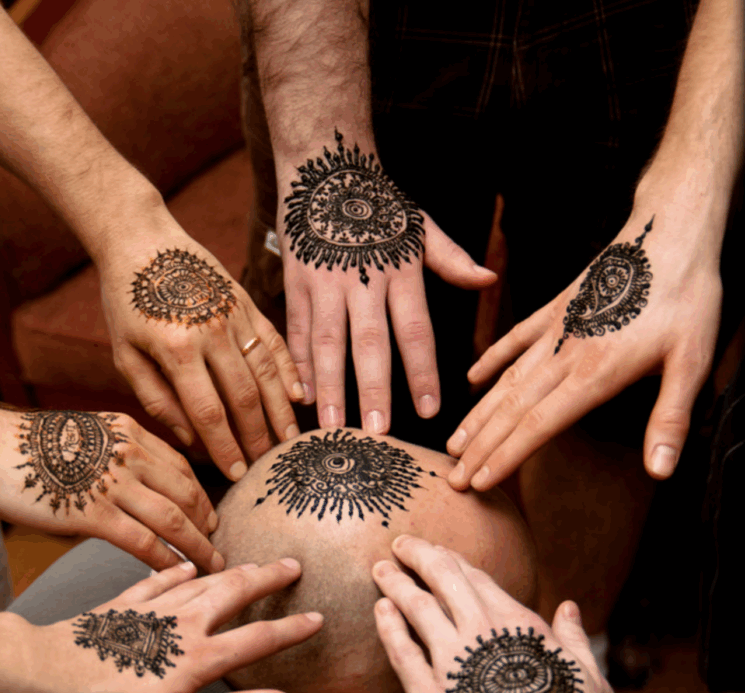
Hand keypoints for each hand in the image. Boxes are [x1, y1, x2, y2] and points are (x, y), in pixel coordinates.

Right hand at [0, 401, 220, 571]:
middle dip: (207, 522)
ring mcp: (114, 484)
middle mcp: (131, 454)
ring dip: (197, 546)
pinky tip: (177, 573)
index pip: (181, 467)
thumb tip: (144, 476)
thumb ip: (121, 451)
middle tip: (219, 543)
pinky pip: (142, 540)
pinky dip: (165, 559)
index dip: (201, 495)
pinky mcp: (92, 513)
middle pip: (186, 493)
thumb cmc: (32, 445)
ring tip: (212, 564)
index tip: (211, 515)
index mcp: (131, 432)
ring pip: (173, 519)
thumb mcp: (89, 433)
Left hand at [0, 559, 322, 692]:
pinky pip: (159, 581)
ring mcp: (154, 608)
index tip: (318, 616)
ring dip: (232, 571)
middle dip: (267, 578)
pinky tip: (184, 568)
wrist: (46, 676)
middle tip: (292, 563)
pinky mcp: (125, 604)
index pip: (257, 637)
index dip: (290, 629)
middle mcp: (183, 622)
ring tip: (250, 564)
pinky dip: (177, 572)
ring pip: (203, 582)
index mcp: (198, 653)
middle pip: (234, 593)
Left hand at [98, 212, 303, 480]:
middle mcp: (212, 333)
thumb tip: (190, 438)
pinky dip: (290, 370)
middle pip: (244, 397)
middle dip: (257, 436)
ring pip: (266, 372)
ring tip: (290, 440)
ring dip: (281, 410)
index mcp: (176, 350)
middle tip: (267, 464)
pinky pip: (274, 342)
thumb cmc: (126, 301)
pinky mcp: (247, 302)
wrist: (142, 239)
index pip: (208, 411)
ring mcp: (235, 316)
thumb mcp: (125, 353)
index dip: (225, 447)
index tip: (236, 473)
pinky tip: (301, 395)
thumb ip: (156, 398)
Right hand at [278, 130, 494, 432]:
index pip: (416, 330)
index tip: (431, 410)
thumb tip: (490, 279)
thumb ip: (452, 259)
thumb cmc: (380, 204)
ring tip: (332, 425)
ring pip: (327, 342)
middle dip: (373, 389)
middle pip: (369, 342)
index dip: (423, 371)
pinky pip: (297, 329)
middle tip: (377, 433)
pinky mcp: (295, 283)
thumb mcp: (421, 225)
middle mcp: (362, 279)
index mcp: (400, 270)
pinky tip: (301, 396)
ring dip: (329, 387)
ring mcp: (324, 283)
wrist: (324, 166)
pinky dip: (299, 363)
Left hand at [373, 535, 611, 692]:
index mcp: (517, 624)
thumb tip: (569, 607)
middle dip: (419, 554)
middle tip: (400, 543)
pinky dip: (389, 626)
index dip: (452, 559)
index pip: (476, 578)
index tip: (435, 550)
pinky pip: (401, 652)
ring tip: (380, 568)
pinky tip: (380, 609)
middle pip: (442, 578)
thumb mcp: (586, 675)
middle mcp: (481, 633)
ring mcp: (452, 663)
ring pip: (417, 607)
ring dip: (396, 583)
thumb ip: (573, 637)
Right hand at [446, 213, 721, 490]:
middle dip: (479, 447)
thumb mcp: (694, 360)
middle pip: (511, 409)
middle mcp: (564, 355)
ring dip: (477, 414)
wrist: (668, 233)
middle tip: (453, 477)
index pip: (538, 425)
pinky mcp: (554, 309)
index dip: (506, 456)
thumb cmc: (687, 296)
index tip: (479, 480)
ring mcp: (554, 331)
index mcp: (595, 373)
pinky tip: (471, 377)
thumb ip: (670, 417)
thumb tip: (661, 471)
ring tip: (453, 441)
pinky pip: (514, 338)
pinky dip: (490, 359)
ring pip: (505, 380)